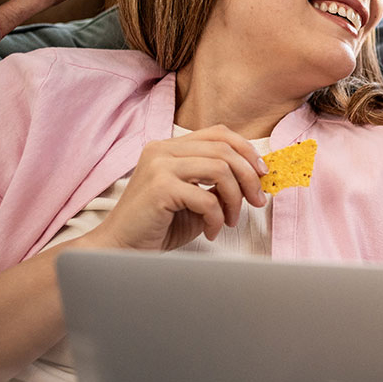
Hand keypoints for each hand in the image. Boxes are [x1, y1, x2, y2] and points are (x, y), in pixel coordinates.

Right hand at [78, 126, 268, 251]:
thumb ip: (218, 185)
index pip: (218, 133)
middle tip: (257, 201)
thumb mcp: (195, 198)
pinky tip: (212, 231)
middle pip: (224, 149)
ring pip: (220, 169)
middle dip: (249, 177)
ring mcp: (159, 166)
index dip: (246, 150)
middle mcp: (162, 150)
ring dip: (234, 199)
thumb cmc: (159, 225)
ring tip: (231, 220)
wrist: (121, 248)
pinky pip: (207, 198)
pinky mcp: (160, 188)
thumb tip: (255, 179)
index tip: (261, 173)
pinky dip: (217, 218)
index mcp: (169, 147)